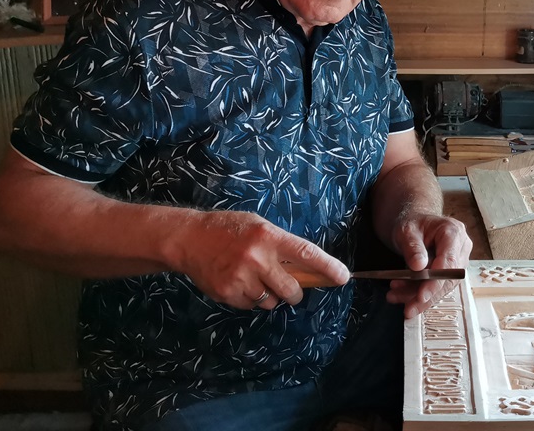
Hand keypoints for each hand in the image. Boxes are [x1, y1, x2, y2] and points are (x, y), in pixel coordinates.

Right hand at [171, 210, 349, 309]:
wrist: (189, 239)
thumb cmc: (230, 229)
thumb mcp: (259, 227)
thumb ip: (281, 245)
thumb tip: (307, 269)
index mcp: (269, 236)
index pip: (306, 253)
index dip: (327, 267)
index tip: (343, 277)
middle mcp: (257, 258)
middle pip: (292, 289)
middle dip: (295, 293)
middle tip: (290, 287)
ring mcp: (241, 278)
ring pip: (272, 302)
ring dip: (270, 296)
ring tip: (255, 279)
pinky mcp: (228, 294)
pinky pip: (252, 306)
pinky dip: (251, 299)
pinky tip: (239, 282)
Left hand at [386, 213, 471, 318]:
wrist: (413, 223)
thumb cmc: (412, 223)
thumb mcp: (407, 231)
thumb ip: (413, 247)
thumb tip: (419, 266)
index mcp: (453, 232)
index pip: (449, 262)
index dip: (436, 282)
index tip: (421, 295)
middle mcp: (460, 247)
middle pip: (448, 278)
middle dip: (426, 295)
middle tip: (408, 308)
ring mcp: (457, 260)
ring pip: (441, 286)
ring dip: (418, 296)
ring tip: (395, 296)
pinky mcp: (449, 271)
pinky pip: (436, 286)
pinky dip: (417, 292)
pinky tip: (400, 294)